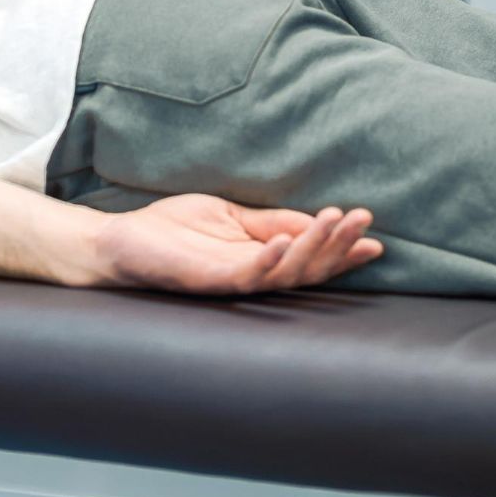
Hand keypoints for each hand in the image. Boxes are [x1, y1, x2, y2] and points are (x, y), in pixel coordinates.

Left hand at [89, 195, 382, 294]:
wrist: (121, 240)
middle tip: (364, 222)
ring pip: (283, 273)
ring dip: (311, 249)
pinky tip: (284, 241)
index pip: (310, 259)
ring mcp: (230, 280)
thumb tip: (314, 219)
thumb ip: (269, 220)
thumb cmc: (173, 230)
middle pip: (306, 269)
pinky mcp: (206, 280)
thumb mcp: (230, 216)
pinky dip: (267, 259)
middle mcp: (251, 275)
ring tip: (333, 223)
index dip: (342, 251)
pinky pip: (244, 275)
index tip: (374, 237)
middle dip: (338, 246)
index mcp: (259, 259)